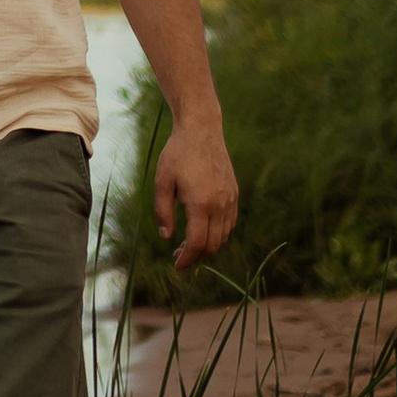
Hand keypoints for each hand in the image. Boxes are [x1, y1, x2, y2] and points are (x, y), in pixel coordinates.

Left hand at [154, 117, 239, 269]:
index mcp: (200, 204)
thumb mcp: (162, 181)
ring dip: (207, 246)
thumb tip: (167, 238)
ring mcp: (230, 200)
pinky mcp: (234, 194)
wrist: (202, 130)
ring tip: (189, 244)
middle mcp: (219, 205)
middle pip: (212, 245)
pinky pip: (229, 224)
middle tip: (178, 256)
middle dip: (196, 256)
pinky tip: (203, 229)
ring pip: (223, 237)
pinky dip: (218, 234)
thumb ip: (163, 212)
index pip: (197, 244)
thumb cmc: (177, 154)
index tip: (177, 266)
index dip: (187, 260)